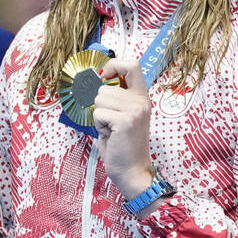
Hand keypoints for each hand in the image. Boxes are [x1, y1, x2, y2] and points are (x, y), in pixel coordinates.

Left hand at [92, 59, 154, 198]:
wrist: (132, 172)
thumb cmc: (123, 146)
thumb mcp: (123, 116)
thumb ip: (115, 98)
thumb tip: (95, 81)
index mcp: (142, 97)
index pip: (132, 65)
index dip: (114, 65)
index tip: (104, 76)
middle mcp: (141, 101)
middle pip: (105, 87)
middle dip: (100, 105)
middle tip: (110, 123)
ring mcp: (134, 110)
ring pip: (99, 100)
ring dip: (99, 116)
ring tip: (111, 130)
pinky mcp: (125, 121)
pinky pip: (98, 114)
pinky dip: (99, 125)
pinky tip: (110, 135)